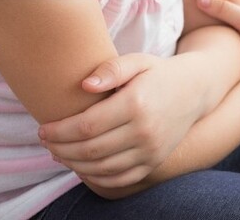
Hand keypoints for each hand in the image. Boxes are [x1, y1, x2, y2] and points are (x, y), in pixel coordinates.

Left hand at [38, 52, 209, 188]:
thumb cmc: (159, 72)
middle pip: (90, 151)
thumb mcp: (138, 61)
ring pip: (102, 169)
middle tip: (45, 142)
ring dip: (74, 165)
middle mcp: (145, 131)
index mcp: (136, 104)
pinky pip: (120, 179)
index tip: (43, 128)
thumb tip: (85, 85)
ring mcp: (151, 150)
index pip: (86, 126)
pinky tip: (82, 167)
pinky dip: (96, 178)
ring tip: (58, 154)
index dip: (59, 131)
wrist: (196, 90)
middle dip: (60, 149)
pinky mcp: (154, 162)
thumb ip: (111, 68)